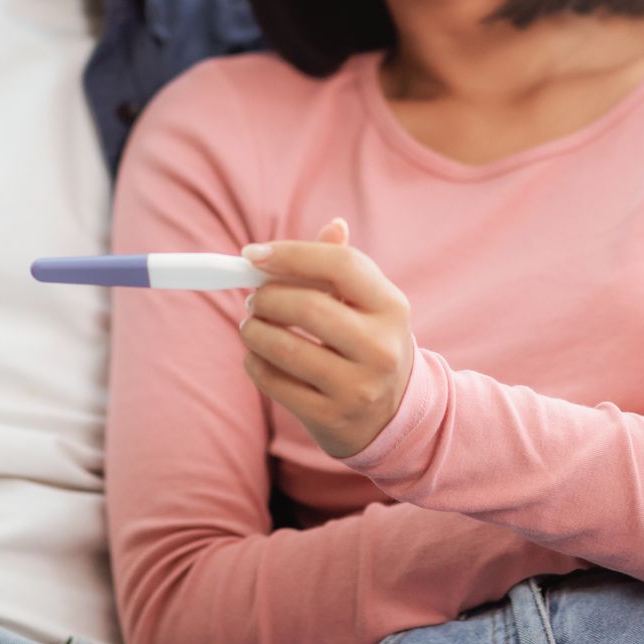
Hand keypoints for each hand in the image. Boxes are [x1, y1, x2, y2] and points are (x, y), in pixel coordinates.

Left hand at [238, 219, 415, 458]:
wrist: (392, 415)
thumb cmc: (368, 343)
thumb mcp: (369, 305)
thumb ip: (344, 266)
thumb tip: (333, 226)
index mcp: (392, 308)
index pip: (341, 265)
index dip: (291, 254)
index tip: (252, 254)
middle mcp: (381, 348)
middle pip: (308, 307)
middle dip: (267, 298)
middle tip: (253, 299)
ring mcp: (358, 387)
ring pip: (284, 348)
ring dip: (253, 331)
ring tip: (251, 326)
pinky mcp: (331, 417)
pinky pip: (274, 382)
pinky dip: (255, 363)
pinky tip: (257, 356)